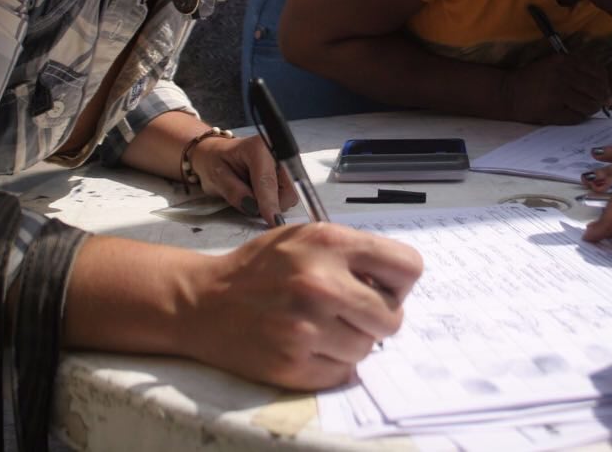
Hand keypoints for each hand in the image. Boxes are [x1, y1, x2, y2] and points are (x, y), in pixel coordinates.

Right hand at [182, 223, 422, 389]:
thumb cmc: (259, 268)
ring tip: (320, 327)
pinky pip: (342, 372)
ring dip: (351, 342)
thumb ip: (351, 253)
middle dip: (376, 318)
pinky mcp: (293, 363)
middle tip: (349, 313)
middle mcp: (321, 283)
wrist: (203, 301)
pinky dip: (331, 364)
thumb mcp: (305, 237)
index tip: (382, 288)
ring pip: (367, 349)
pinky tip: (307, 345)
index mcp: (329, 243)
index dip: (399, 282)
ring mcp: (307, 327)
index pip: (408, 267)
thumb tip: (393, 284)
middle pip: (393, 318)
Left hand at [190, 132, 296, 224]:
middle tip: (252, 204)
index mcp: (258, 148)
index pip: (267, 180)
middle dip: (273, 204)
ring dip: (274, 203)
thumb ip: (234, 192)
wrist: (217, 154)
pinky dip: (275, 200)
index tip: (271, 220)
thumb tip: (253, 207)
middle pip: (289, 189)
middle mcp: (277, 151)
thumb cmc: (215, 162)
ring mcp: (285, 161)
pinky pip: (288, 194)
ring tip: (253, 194)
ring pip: (290, 195)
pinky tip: (260, 193)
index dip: (269, 202)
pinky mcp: (287, 171)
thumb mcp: (216, 178)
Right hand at [503, 50, 611, 124]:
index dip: (605, 82)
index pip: (598, 71)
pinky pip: (576, 117)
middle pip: (597, 89)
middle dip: (601, 98)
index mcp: (565, 60)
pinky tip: (574, 114)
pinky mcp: (553, 109)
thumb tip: (607, 93)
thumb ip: (578, 71)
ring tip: (587, 109)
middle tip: (600, 104)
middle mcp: (563, 74)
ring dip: (592, 109)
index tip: (603, 89)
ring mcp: (558, 92)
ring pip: (589, 105)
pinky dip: (579, 118)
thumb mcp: (554, 65)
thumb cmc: (533, 79)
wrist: (507, 92)